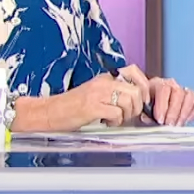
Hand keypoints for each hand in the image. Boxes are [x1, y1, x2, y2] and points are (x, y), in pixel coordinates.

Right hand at [23, 73, 144, 131]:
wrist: (50, 112)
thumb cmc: (72, 106)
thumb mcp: (95, 93)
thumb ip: (113, 93)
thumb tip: (136, 99)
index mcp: (105, 78)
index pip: (133, 70)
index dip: (144, 85)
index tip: (143, 99)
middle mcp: (103, 82)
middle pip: (136, 91)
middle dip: (137, 106)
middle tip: (128, 115)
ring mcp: (97, 94)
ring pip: (129, 102)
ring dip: (126, 115)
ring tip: (115, 119)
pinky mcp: (92, 107)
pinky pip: (116, 113)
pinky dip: (116, 121)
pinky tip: (106, 123)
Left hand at [146, 76, 193, 125]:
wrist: (153, 111)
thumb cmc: (146, 111)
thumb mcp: (140, 111)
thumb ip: (142, 113)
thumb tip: (147, 118)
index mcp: (157, 84)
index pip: (164, 89)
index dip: (163, 105)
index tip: (160, 120)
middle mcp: (172, 84)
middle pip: (178, 92)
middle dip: (174, 111)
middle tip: (169, 124)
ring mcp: (184, 90)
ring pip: (190, 96)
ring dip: (184, 113)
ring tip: (178, 124)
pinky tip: (187, 120)